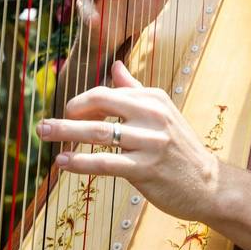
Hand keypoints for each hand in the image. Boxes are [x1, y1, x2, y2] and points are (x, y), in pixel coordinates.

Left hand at [36, 61, 219, 222]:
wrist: (208, 184)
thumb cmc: (180, 148)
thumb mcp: (162, 112)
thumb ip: (136, 89)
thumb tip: (115, 65)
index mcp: (154, 98)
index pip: (107, 92)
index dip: (81, 102)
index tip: (68, 114)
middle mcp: (153, 115)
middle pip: (100, 104)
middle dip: (68, 113)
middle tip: (42, 125)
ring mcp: (151, 142)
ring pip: (99, 133)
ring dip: (65, 134)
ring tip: (44, 135)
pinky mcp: (147, 169)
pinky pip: (106, 163)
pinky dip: (80, 162)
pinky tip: (63, 162)